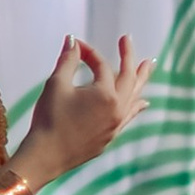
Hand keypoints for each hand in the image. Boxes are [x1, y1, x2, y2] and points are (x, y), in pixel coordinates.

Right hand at [20, 35, 151, 181]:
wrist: (45, 155)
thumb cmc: (49, 119)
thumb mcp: (56, 84)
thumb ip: (68, 60)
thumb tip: (72, 40)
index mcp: (105, 94)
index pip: (102, 66)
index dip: (89, 53)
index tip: (76, 46)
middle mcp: (117, 109)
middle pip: (128, 78)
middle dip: (128, 57)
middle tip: (127, 40)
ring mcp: (116, 125)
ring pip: (134, 97)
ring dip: (141, 79)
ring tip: (149, 65)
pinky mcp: (110, 137)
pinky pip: (130, 116)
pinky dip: (137, 106)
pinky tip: (143, 102)